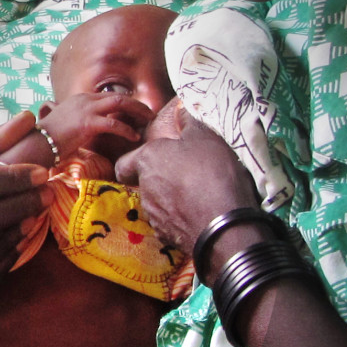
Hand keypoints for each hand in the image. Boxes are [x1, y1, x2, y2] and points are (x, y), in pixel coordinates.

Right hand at [36, 92, 155, 162]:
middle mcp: (85, 100)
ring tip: (148, 121)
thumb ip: (80, 122)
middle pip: (119, 96)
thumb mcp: (66, 124)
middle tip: (150, 114)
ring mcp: (86, 109)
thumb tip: (88, 132)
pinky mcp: (87, 123)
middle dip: (138, 104)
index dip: (126, 104)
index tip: (137, 112)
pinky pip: (114, 124)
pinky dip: (127, 130)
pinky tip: (134, 137)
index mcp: (80, 99)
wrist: (38, 143)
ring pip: (120, 103)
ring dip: (138, 111)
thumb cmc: (49, 138)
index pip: (109, 97)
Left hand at [115, 115, 260, 253]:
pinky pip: (169, 223)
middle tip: (184, 176)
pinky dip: (179, 218)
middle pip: (143, 183)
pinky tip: (199, 214)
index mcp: (148, 161)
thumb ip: (189, 123)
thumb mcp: (205, 137)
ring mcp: (153, 214)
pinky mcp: (165, 235)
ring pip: (155, 203)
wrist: (223, 222)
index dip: (132, 163)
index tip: (146, 162)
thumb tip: (181, 112)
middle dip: (159, 180)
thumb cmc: (212, 172)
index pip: (124, 164)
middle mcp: (144, 188)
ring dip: (170, 199)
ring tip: (196, 196)